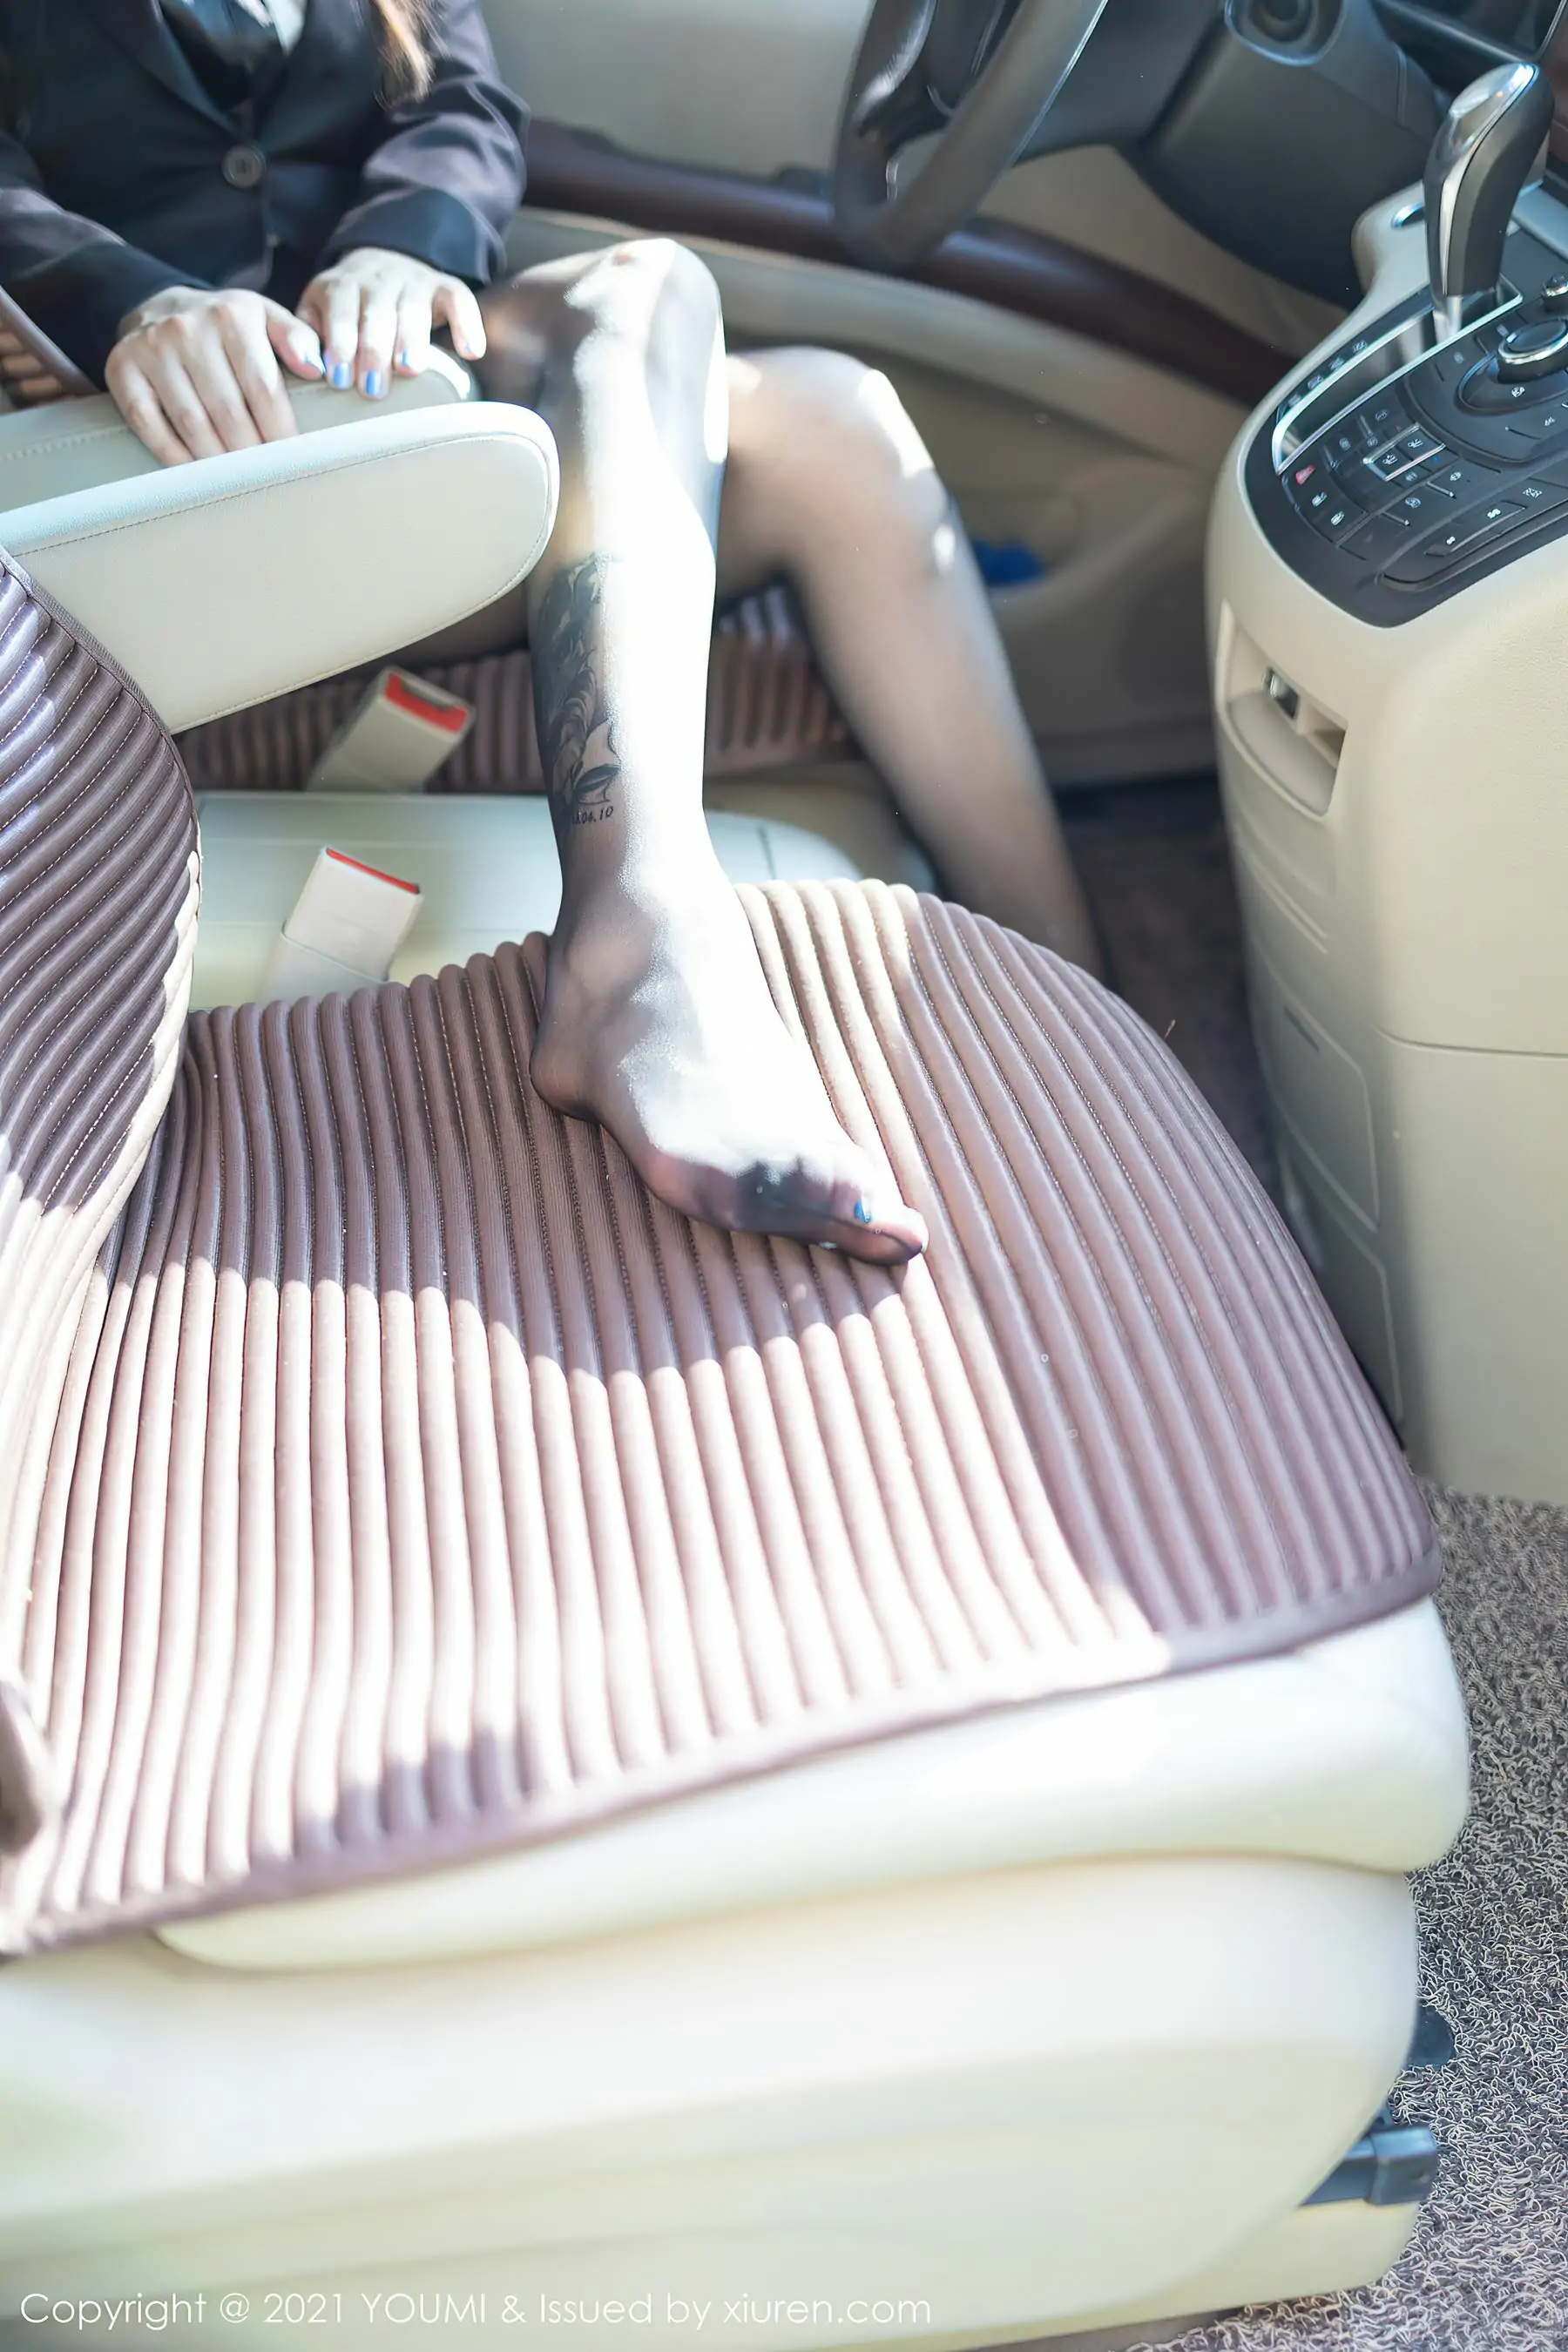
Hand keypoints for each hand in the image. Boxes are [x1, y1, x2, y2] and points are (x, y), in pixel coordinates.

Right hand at [107, 286, 325, 464]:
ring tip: (234, 479)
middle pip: (229, 411)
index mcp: (232, 317)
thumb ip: (296, 339)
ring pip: (191, 422)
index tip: (291, 459)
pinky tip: (191, 470)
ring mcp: (151, 348)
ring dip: (216, 459)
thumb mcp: (264, 318)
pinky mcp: (122, 367)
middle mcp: (188, 328)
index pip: (263, 389)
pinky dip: (172, 453)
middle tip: (264, 477)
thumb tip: (320, 370)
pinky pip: (148, 422)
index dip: (280, 432)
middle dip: (251, 451)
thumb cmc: (224, 326)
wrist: (160, 306)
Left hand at [296, 247, 485, 397]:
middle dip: (373, 350)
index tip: (338, 378)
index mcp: (342, 285)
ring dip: (411, 340)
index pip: (339, 310)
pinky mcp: (445, 286)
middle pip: (376, 313)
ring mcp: (413, 281)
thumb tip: (310, 366)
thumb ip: (307, 335)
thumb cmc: (347, 308)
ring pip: (413, 308)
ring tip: (409, 371)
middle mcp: (377, 278)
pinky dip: (467, 324)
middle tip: (372, 389)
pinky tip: (470, 352)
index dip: (339, 342)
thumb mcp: (318, 311)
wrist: (384, 264)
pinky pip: (459, 299)